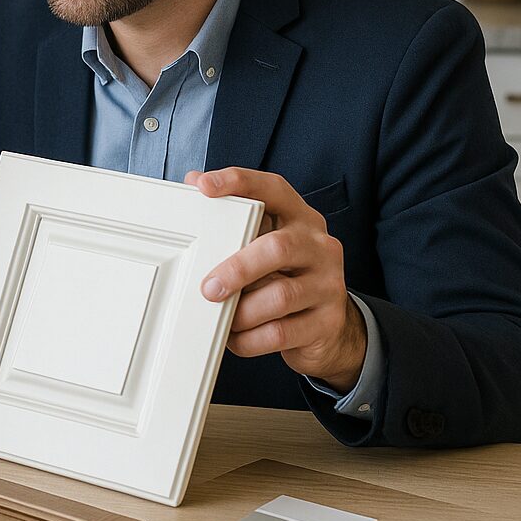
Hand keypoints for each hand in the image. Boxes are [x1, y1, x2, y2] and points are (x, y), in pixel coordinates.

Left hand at [188, 167, 366, 390]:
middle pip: (278, 248)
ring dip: (241, 312)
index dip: (239, 183)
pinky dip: (250, 338)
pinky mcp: (327, 321)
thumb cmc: (283, 278)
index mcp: (300, 219)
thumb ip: (234, 220)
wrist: (328, 329)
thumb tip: (191, 182)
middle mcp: (319, 246)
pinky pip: (280, 332)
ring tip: (223, 319)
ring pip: (279, 296)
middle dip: (237, 269)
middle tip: (208, 288)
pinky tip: (237, 338)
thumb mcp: (262, 246)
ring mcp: (328, 283)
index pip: (272, 189)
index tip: (203, 186)